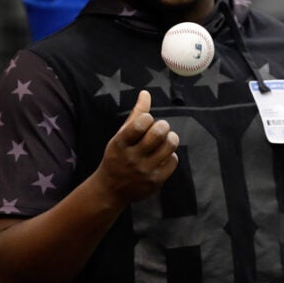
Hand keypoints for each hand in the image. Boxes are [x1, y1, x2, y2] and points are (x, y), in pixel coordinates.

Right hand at [94, 90, 178, 206]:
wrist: (110, 190)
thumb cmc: (118, 156)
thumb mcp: (121, 136)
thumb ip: (136, 115)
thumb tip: (146, 92)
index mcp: (120, 143)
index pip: (141, 122)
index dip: (148, 118)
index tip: (147, 121)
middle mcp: (131, 158)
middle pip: (159, 133)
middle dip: (164, 126)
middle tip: (161, 128)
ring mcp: (144, 171)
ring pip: (169, 145)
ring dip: (171, 138)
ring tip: (167, 138)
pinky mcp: (155, 181)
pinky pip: (173, 160)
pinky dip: (171, 155)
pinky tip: (163, 156)